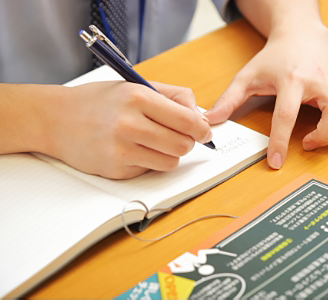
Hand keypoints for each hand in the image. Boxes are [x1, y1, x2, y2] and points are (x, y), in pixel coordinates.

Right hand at [44, 81, 211, 178]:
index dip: (202, 129)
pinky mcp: (116, 169)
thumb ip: (173, 96)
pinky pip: (150, 170)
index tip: (204, 131)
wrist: (56, 119)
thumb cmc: (100, 101)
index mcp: (138, 98)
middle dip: (187, 142)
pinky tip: (134, 150)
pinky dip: (150, 162)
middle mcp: (130, 124)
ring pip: (171, 162)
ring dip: (170, 154)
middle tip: (179, 136)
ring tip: (155, 142)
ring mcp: (121, 149)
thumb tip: (201, 116)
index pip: (187, 121)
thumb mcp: (135, 86)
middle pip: (183, 145)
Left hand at [206, 24, 327, 168]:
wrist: (300, 36)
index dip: (281, 141)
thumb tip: (210, 120)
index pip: (286, 114)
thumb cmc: (274, 57)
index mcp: (291, 79)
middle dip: (324, 135)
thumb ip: (229, 99)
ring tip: (324, 136)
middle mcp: (318, 81)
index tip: (276, 161)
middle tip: (308, 143)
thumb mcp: (247, 76)